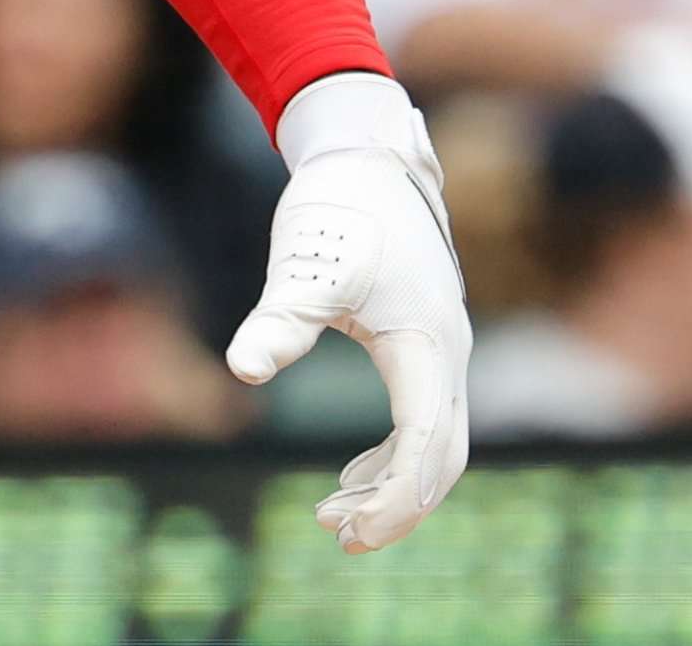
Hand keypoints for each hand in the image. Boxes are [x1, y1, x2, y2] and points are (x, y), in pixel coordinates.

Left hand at [226, 72, 469, 553]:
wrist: (365, 156)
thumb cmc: (337, 207)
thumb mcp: (304, 264)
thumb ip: (280, 319)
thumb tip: (243, 370)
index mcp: (428, 345)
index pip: (428, 445)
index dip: (396, 497)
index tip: (350, 531)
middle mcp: (448, 353)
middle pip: (443, 456)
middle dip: (397, 504)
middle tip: (336, 535)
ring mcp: (442, 349)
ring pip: (437, 442)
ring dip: (393, 484)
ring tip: (331, 513)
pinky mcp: (424, 341)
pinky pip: (424, 419)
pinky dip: (393, 454)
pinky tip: (351, 473)